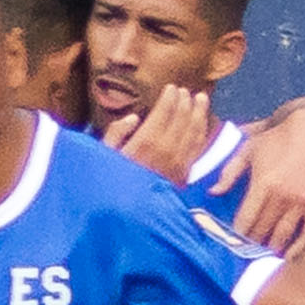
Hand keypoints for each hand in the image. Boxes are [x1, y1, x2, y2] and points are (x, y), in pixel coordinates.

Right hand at [102, 83, 216, 184]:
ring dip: (199, 113)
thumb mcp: (102, 157)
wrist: (128, 216)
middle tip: (186, 91)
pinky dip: (202, 132)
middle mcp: (165, 151)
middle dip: (186, 101)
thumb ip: (115, 135)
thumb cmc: (110, 184)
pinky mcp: (184, 174)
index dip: (170, 98)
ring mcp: (177, 163)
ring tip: (201, 98)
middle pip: (182, 118)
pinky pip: (198, 148)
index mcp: (144, 143)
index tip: (172, 87)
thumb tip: (133, 118)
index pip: (164, 112)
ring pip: (194, 131)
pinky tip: (202, 123)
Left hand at [221, 107, 304, 252]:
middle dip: (252, 242)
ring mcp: (302, 201)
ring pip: (283, 234)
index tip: (232, 239)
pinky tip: (289, 255)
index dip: (237, 233)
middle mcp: (283, 195)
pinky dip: (299, 247)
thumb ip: (229, 172)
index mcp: (263, 183)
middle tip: (244, 250)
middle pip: (262, 230)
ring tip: (262, 253)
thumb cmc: (278, 138)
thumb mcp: (249, 149)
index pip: (246, 220)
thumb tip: (212, 192)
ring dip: (271, 247)